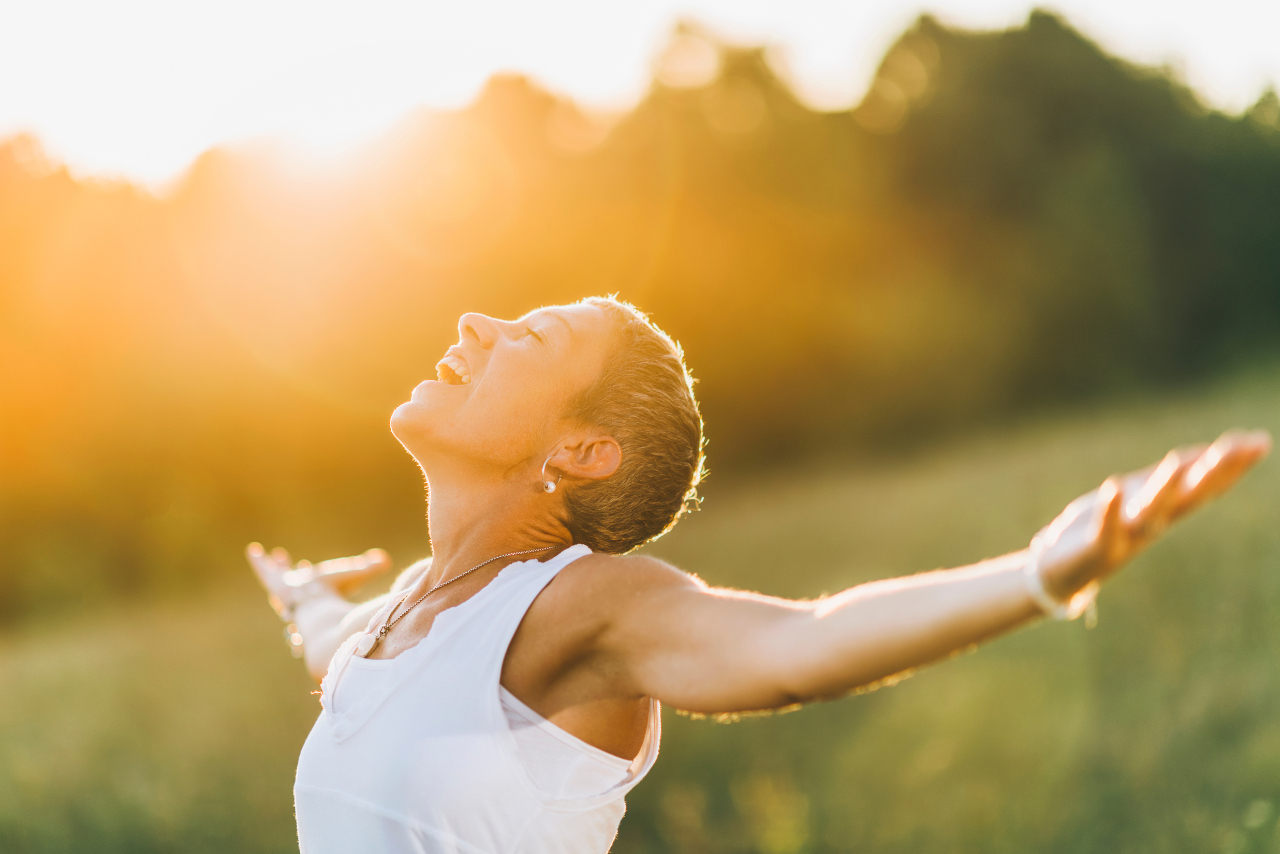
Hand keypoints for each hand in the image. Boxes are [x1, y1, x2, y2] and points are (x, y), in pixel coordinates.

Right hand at [246, 543, 391, 619]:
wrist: (321, 617)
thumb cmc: (340, 597)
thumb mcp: (356, 575)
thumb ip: (370, 568)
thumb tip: (387, 561)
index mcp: (325, 597)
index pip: (324, 587)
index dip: (323, 580)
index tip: (317, 573)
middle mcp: (307, 598)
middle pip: (299, 583)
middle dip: (294, 572)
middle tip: (288, 560)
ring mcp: (291, 594)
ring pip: (281, 579)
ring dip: (277, 568)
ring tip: (273, 556)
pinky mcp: (278, 589)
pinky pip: (267, 574)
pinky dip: (260, 563)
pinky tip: (253, 551)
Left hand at [1034, 429, 1270, 603]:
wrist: (1060, 575)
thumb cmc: (1100, 528)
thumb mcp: (1137, 497)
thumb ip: (1169, 479)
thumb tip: (1206, 453)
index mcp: (1164, 510)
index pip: (1204, 485)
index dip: (1232, 464)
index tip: (1259, 441)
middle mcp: (1152, 524)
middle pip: (1189, 496)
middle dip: (1214, 472)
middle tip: (1242, 446)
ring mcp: (1125, 538)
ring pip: (1151, 513)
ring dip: (1165, 489)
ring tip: (1176, 462)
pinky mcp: (1096, 550)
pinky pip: (1105, 530)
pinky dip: (1110, 510)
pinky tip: (1112, 486)